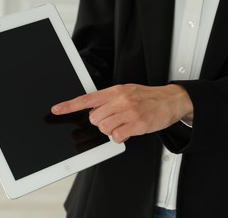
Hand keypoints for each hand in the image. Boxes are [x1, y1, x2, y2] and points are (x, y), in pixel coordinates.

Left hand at [51, 84, 192, 142]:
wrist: (171, 100)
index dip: (69, 105)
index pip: (87, 98)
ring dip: (112, 130)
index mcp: (115, 91)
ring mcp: (128, 112)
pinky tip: (129, 130)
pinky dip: (120, 137)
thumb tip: (93, 109)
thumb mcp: (126, 91)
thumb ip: (108, 100)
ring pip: (104, 128)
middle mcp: (120, 100)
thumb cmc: (147, 97)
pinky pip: (117, 137)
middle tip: (114, 119)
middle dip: (101, 122)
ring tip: (123, 124)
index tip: (56, 110)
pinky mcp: (137, 124)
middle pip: (94, 118)